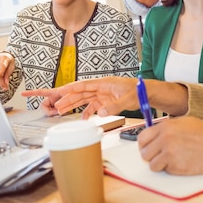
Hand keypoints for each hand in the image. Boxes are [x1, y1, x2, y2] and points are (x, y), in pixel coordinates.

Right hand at [0, 52, 14, 89]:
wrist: (4, 55)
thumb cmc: (8, 61)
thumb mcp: (12, 67)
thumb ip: (8, 75)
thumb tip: (5, 84)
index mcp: (3, 59)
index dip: (1, 81)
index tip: (5, 87)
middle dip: (0, 83)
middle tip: (4, 86)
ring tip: (2, 81)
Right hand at [22, 77, 139, 117]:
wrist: (147, 93)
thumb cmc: (139, 91)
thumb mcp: (128, 99)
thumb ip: (114, 106)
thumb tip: (100, 113)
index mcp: (104, 83)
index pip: (83, 85)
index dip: (70, 88)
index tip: (59, 91)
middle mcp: (101, 88)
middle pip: (80, 93)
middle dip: (67, 99)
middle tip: (55, 106)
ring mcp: (103, 95)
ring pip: (84, 100)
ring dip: (73, 105)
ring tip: (60, 111)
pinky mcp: (106, 101)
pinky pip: (92, 106)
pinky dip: (87, 112)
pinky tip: (83, 119)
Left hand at [137, 117, 202, 174]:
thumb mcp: (182, 123)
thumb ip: (166, 129)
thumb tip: (155, 136)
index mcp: (164, 126)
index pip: (142, 138)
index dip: (144, 145)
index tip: (148, 148)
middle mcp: (164, 139)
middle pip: (144, 153)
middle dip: (151, 156)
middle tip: (161, 156)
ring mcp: (169, 153)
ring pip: (152, 165)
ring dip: (160, 165)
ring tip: (172, 160)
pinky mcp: (175, 166)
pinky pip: (164, 171)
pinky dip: (170, 170)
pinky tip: (181, 163)